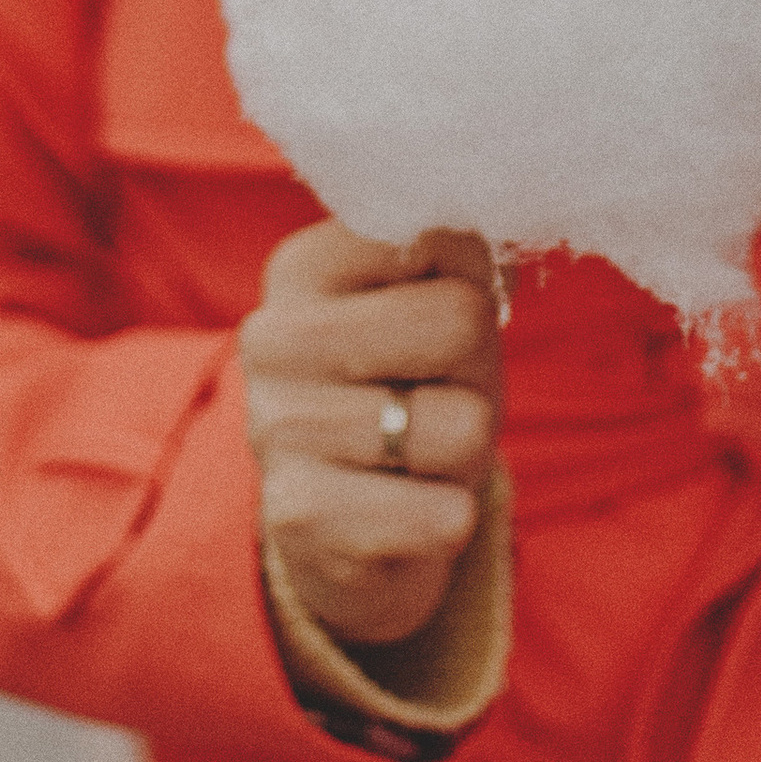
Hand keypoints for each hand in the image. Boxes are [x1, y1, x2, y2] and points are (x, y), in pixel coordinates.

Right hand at [239, 221, 501, 656]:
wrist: (345, 525)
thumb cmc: (406, 392)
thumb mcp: (430, 306)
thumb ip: (453, 254)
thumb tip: (487, 235)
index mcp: (303, 267)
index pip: (442, 237)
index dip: (472, 286)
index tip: (438, 319)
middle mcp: (272, 337)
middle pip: (460, 322)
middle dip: (477, 372)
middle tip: (436, 398)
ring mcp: (277, 428)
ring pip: (463, 426)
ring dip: (467, 454)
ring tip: (418, 455)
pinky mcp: (299, 517)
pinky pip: (444, 515)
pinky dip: (449, 519)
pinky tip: (406, 511)